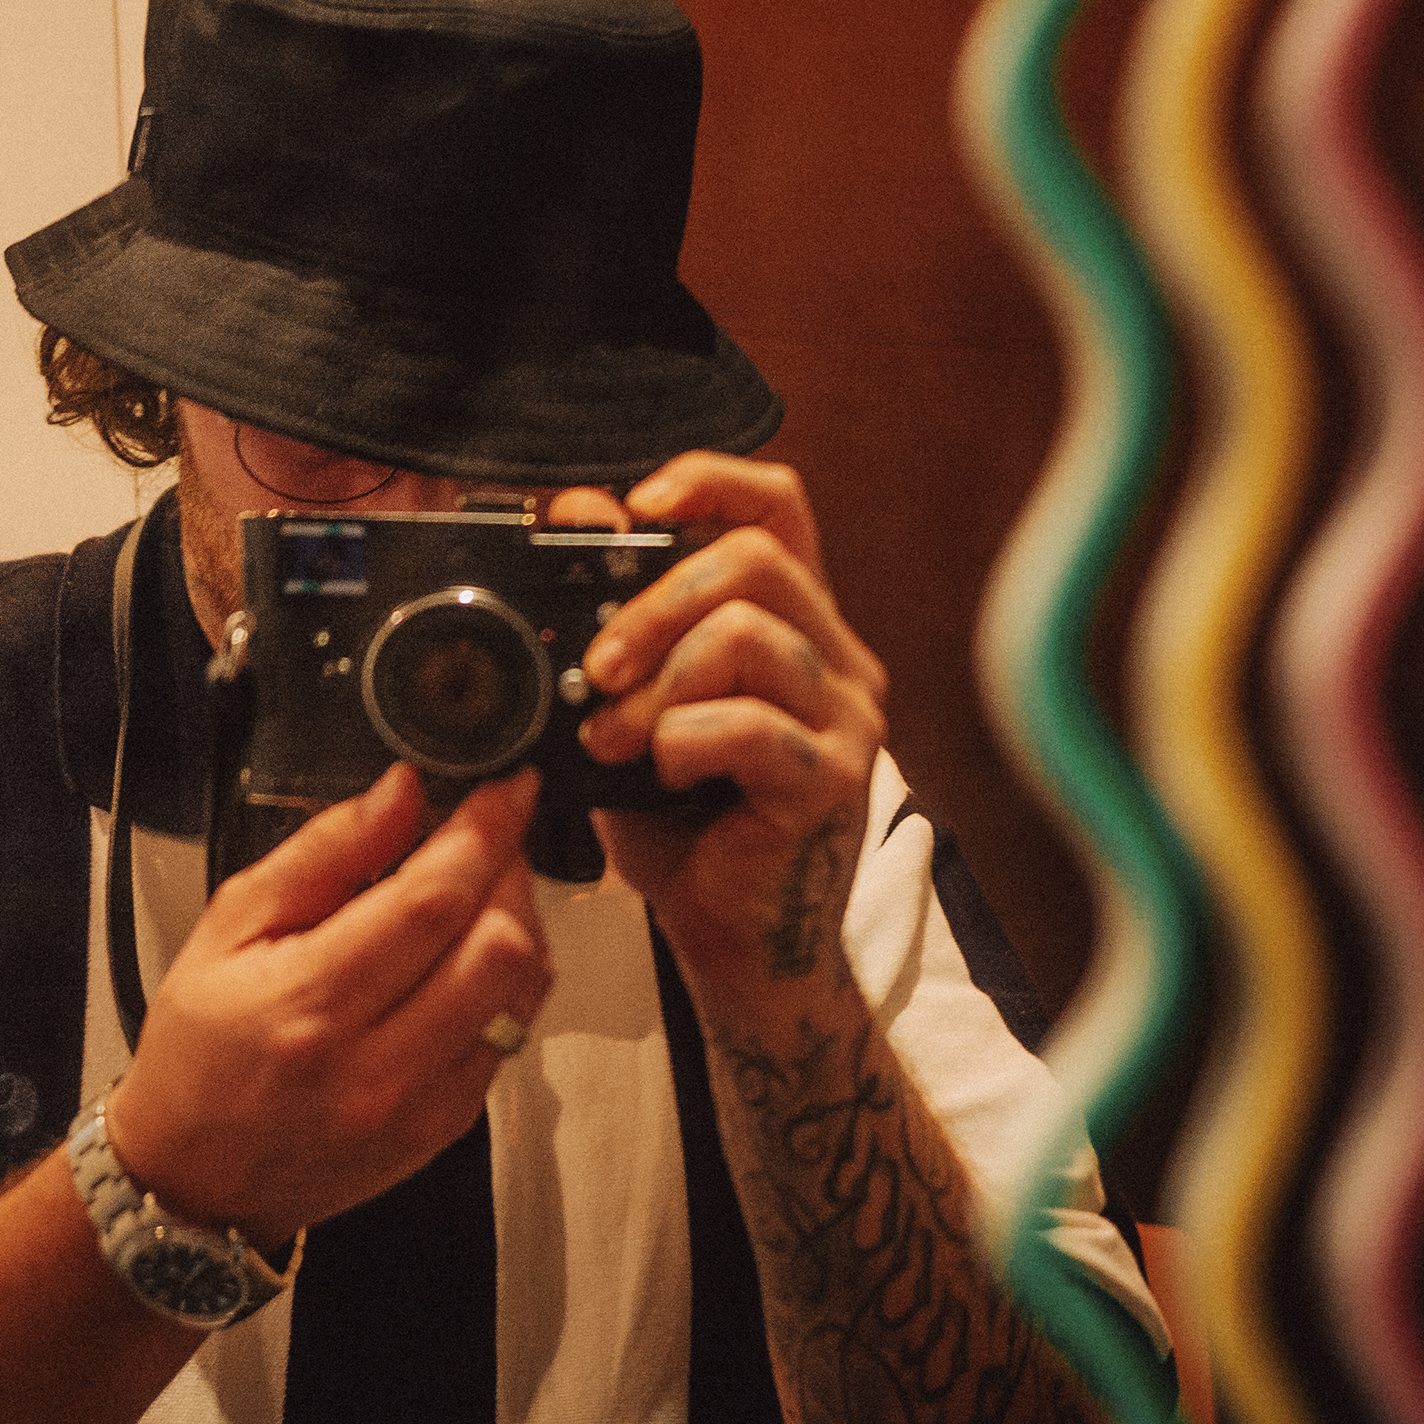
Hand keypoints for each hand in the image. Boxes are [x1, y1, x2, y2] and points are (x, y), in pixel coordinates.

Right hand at [103, 763, 552, 1243]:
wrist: (193, 1178)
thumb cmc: (198, 1054)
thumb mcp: (228, 929)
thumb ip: (322, 855)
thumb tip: (400, 794)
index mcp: (309, 1003)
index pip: (431, 902)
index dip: (483, 832)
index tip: (503, 788)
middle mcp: (374, 1065)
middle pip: (500, 946)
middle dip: (510, 871)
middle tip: (485, 838)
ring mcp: (418, 1106)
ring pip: (522, 993)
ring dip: (519, 923)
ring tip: (479, 893)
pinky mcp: (443, 1130)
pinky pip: (511, 1038)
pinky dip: (506, 983)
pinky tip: (465, 959)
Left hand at [550, 454, 889, 977]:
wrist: (731, 942)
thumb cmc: (685, 827)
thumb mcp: (634, 711)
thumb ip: (615, 626)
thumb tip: (576, 519)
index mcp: (795, 625)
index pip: (779, 508)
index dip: (711, 481)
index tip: (638, 503)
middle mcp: (838, 659)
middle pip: (752, 562)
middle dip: (652, 603)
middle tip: (597, 667)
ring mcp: (847, 719)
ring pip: (746, 636)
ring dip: (656, 682)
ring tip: (613, 736)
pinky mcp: (835, 780)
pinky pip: (750, 726)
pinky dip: (683, 742)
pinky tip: (662, 774)